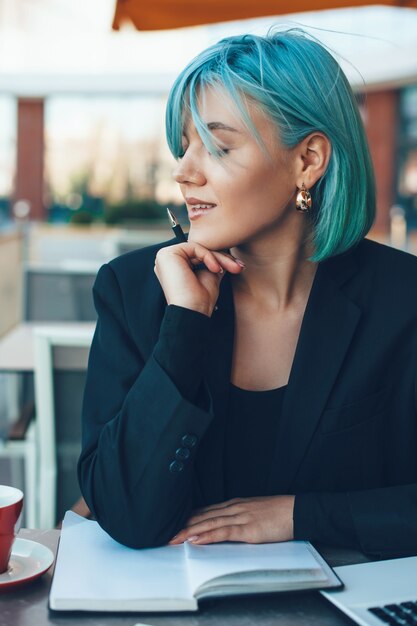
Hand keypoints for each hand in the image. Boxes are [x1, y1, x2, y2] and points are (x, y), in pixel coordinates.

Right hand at [154, 242, 243, 316]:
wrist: (192, 312)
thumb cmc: (200, 300)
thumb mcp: (211, 275)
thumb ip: (214, 261)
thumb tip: (226, 251)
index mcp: (175, 266)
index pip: (200, 254)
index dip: (219, 258)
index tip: (237, 266)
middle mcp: (168, 260)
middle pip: (200, 250)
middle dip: (222, 257)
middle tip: (239, 266)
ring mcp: (165, 256)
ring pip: (199, 248)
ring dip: (219, 258)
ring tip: (232, 268)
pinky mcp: (167, 254)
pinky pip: (195, 247)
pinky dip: (209, 257)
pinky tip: (215, 269)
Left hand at [168, 496, 294, 544]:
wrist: (298, 510)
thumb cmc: (279, 513)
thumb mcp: (255, 513)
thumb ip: (239, 517)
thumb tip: (226, 525)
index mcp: (235, 504)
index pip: (205, 511)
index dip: (188, 518)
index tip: (173, 524)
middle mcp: (234, 508)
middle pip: (203, 516)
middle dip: (183, 526)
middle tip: (165, 534)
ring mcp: (240, 517)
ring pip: (209, 523)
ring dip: (189, 532)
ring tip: (174, 539)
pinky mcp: (248, 529)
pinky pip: (224, 532)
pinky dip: (208, 535)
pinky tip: (196, 539)